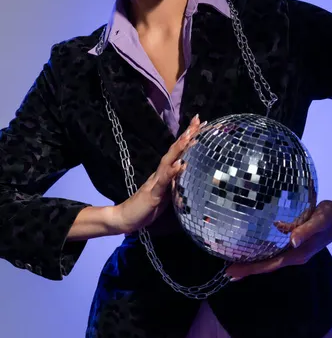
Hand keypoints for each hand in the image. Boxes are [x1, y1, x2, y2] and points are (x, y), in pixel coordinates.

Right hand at [112, 114, 201, 233]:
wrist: (125, 217)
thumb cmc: (148, 207)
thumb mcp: (167, 194)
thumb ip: (176, 182)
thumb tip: (189, 171)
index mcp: (166, 172)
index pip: (180, 151)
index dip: (189, 137)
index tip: (201, 123)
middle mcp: (161, 172)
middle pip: (175, 150)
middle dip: (187, 135)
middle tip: (198, 119)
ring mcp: (156, 181)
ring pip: (169, 161)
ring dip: (179, 148)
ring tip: (189, 135)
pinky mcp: (153, 193)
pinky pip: (164, 181)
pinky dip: (172, 172)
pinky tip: (180, 164)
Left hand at [225, 198, 331, 281]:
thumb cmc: (329, 216)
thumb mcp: (319, 220)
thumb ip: (305, 229)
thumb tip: (291, 240)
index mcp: (298, 254)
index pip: (270, 265)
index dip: (251, 270)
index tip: (231, 273)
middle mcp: (295, 255)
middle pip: (268, 266)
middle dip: (248, 269)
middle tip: (227, 272)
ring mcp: (295, 249)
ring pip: (271, 259)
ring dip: (254, 262)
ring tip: (236, 261)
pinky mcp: (295, 242)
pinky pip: (275, 250)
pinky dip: (262, 251)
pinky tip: (254, 245)